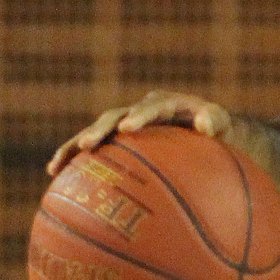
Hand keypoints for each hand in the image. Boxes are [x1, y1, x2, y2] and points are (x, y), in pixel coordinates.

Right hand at [49, 89, 232, 175]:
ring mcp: (125, 124)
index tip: (128, 128)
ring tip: (56, 165)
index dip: (139, 116)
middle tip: (86, 145)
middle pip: (114, 117)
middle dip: (99, 131)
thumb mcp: (224, 125)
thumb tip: (206, 125)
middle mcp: (140, 110)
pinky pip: (94, 151)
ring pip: (96, 133)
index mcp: (165, 104)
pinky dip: (74, 160)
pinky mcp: (116, 140)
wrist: (206, 133)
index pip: (151, 107)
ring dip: (75, 147)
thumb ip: (216, 120)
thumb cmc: (218, 132)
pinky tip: (55, 176)